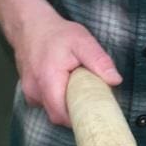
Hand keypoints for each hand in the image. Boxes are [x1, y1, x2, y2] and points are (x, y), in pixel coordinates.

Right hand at [13, 10, 121, 126]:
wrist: (31, 25)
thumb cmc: (57, 33)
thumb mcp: (83, 42)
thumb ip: (99, 61)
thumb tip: (115, 80)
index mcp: (48, 80)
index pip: (61, 115)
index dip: (79, 120)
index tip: (95, 116)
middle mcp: (35, 90)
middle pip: (57, 115)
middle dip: (76, 113)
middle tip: (94, 102)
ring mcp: (30, 91)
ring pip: (51, 108)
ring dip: (67, 104)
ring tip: (81, 90)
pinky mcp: (30, 90)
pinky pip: (46, 102)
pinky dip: (58, 98)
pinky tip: (68, 86)